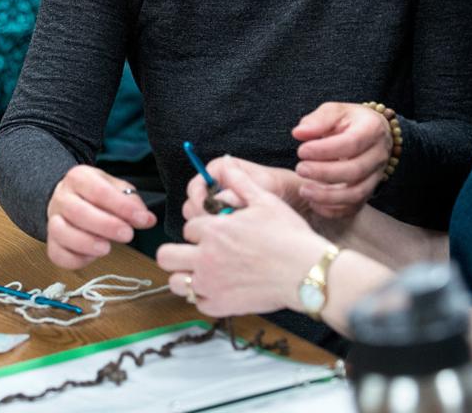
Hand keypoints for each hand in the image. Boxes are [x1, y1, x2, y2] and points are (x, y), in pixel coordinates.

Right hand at [45, 164, 157, 269]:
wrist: (69, 197)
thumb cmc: (95, 195)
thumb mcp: (115, 188)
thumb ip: (132, 202)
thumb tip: (146, 219)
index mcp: (78, 178)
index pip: (98, 191)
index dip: (121, 206)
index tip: (141, 218)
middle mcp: (62, 197)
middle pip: (77, 211)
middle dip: (105, 226)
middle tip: (127, 234)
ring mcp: (53, 220)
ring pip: (60, 232)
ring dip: (86, 243)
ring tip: (107, 248)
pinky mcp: (52, 242)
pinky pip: (57, 254)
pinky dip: (74, 259)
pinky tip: (92, 256)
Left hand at [158, 162, 328, 317]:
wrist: (306, 272)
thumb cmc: (288, 236)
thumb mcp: (265, 200)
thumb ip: (240, 183)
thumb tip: (226, 165)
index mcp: (212, 230)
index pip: (188, 228)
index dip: (200, 230)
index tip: (214, 234)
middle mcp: (205, 257)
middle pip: (166, 256)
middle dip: (178, 252)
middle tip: (194, 253)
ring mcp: (210, 284)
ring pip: (175, 283)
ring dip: (186, 277)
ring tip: (204, 273)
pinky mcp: (220, 306)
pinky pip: (198, 303)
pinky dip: (205, 297)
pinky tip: (220, 289)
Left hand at [293, 102, 391, 218]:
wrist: (372, 134)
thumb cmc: (348, 122)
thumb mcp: (335, 111)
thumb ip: (318, 120)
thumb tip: (299, 133)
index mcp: (372, 129)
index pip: (352, 143)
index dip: (325, 150)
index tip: (302, 151)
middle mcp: (378, 155)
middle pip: (355, 171)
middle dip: (324, 173)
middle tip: (300, 169)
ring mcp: (376, 176)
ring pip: (357, 194)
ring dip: (328, 196)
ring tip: (304, 190)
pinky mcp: (368, 192)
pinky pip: (354, 207)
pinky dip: (334, 210)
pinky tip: (313, 204)